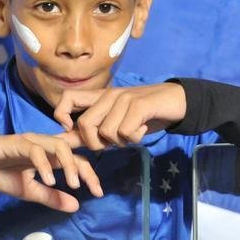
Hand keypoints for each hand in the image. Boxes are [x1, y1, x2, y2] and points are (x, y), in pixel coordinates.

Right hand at [0, 132, 101, 211]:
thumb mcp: (29, 191)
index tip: (99, 193)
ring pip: (59, 147)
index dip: (91, 174)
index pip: (77, 160)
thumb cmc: (2, 174)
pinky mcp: (17, 142)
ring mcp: (32, 141)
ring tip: (73, 185)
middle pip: (73, 151)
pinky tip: (49, 180)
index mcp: (50, 155)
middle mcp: (45, 144)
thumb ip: (51, 197)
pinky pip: (35, 150)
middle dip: (86, 169)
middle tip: (93, 189)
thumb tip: (76, 207)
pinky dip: (45, 165)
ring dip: (69, 165)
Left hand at [54, 83, 186, 150]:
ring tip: (133, 132)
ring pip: (107, 132)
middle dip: (96, 143)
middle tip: (114, 142)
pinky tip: (143, 129)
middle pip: (85, 124)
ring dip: (121, 141)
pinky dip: (135, 138)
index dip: (61, 114)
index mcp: (101, 97)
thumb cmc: (146, 114)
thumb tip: (63, 141)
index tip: (72, 129)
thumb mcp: (116, 122)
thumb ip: (91, 130)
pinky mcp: (139, 105)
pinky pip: (126, 132)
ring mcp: (124, 98)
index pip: (68, 98)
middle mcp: (109, 95)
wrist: (178, 101)